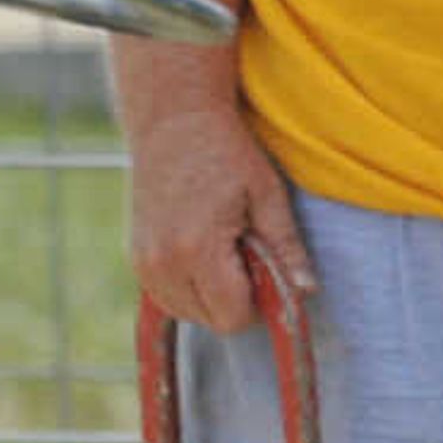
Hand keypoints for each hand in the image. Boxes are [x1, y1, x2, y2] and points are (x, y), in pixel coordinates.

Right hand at [128, 99, 315, 330]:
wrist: (173, 121)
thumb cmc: (227, 152)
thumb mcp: (268, 195)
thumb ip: (286, 248)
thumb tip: (307, 291)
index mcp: (197, 249)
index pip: (231, 317)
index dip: (258, 304)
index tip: (267, 271)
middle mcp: (162, 263)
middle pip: (209, 321)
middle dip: (236, 299)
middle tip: (247, 253)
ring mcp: (143, 262)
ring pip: (187, 313)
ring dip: (211, 295)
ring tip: (224, 247)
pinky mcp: (134, 258)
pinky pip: (167, 296)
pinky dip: (189, 286)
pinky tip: (202, 249)